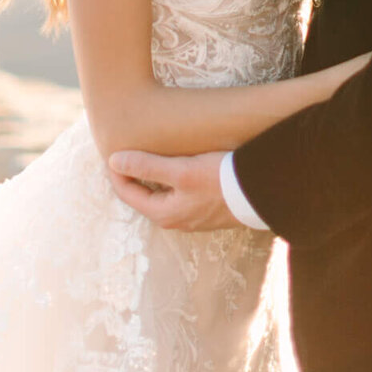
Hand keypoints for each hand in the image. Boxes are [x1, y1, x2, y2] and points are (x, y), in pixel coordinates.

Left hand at [107, 149, 236, 229]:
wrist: (260, 193)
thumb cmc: (220, 180)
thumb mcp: (181, 170)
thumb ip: (147, 165)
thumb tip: (113, 161)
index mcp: (164, 214)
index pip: (127, 193)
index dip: (116, 171)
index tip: (111, 150)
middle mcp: (175, 220)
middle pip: (143, 196)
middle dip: (133, 175)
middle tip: (127, 151)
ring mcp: (191, 217)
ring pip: (161, 195)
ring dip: (151, 177)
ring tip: (148, 155)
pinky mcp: (205, 210)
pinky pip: (177, 195)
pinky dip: (169, 181)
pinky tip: (175, 166)